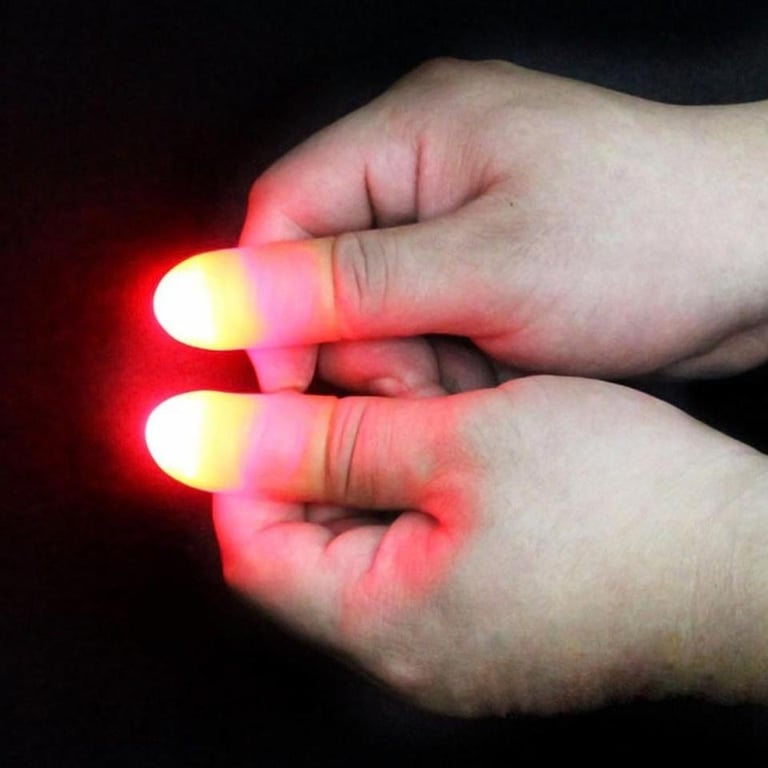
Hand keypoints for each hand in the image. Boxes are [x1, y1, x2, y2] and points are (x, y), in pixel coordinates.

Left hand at [146, 376, 767, 714]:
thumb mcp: (460, 445)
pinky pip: (429, 531)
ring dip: (392, 445)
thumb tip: (196, 438)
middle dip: (337, 438)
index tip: (279, 384)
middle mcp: (412, 644)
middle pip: (316, 530)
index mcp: (386, 621)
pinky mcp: (496, 605)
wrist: (749, 556)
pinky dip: (433, 469)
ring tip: (447, 391)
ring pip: (377, 520)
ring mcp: (457, 630)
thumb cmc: (626, 505)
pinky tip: (476, 424)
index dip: (249, 458)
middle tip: (391, 374)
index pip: (253, 542)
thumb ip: (323, 443)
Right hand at [221, 58, 767, 392]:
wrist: (758, 257)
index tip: (291, 379)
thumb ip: (340, 284)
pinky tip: (502, 367)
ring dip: (415, 360)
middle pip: (326, 271)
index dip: (266, 304)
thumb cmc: (647, 238)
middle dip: (363, 343)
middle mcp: (425, 171)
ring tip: (484, 369)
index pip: (280, 217)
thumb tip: (203, 295)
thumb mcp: (485, 268)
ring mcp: (458, 222)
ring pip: (378, 313)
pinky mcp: (487, 267)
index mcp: (411, 136)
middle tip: (427, 375)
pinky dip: (452, 363)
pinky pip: (429, 326)